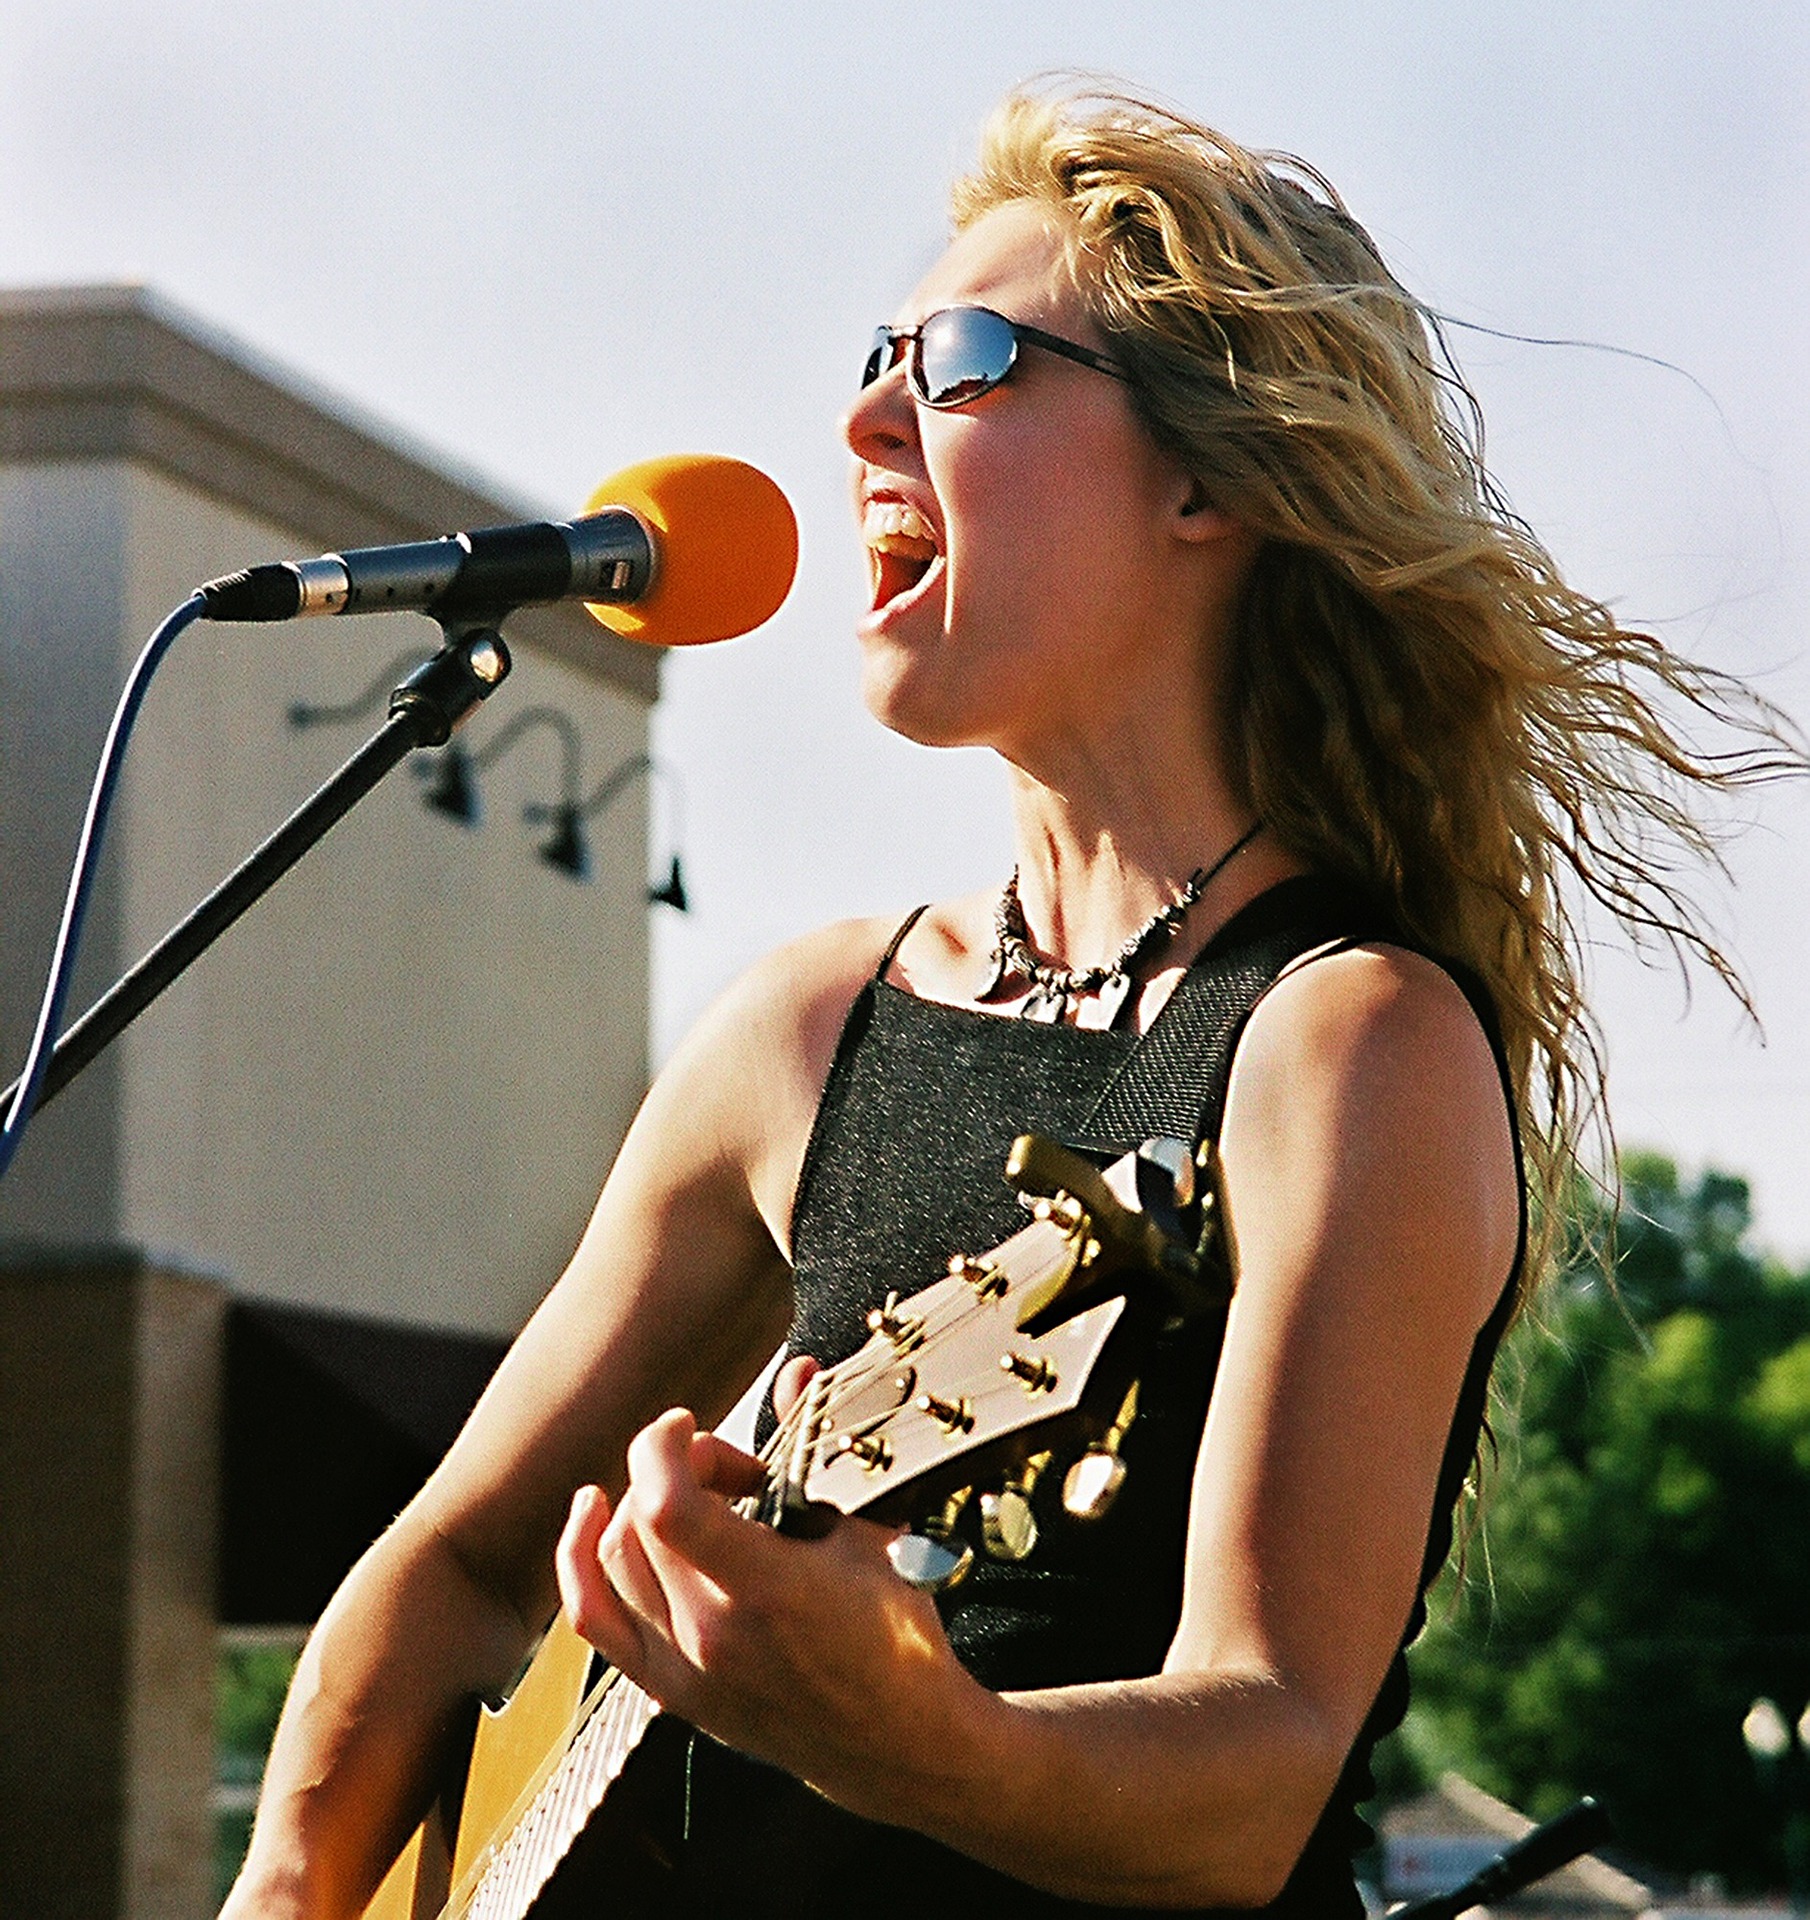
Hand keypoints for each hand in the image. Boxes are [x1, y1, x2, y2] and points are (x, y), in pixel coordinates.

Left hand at [553, 1363, 984, 1818]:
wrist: (893, 1740)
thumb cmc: (893, 1639)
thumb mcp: (871, 1528)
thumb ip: (821, 1444)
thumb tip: (800, 1373)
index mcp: (766, 1593)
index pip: (669, 1505)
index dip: (664, 1445)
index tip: (687, 1424)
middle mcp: (710, 1636)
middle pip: (641, 1518)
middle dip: (676, 1468)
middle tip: (729, 1470)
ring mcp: (682, 1669)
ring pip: (612, 1557)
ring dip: (642, 1504)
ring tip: (697, 1497)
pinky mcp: (668, 1689)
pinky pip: (593, 1615)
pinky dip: (579, 1558)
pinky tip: (591, 1514)